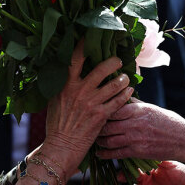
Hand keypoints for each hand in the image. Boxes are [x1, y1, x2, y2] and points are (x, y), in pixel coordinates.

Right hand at [41, 42, 131, 172]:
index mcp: (65, 84)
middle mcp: (78, 91)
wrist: (61, 148)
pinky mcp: (101, 116)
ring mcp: (91, 103)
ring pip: (114, 84)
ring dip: (123, 78)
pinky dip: (126, 94)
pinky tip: (129, 90)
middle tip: (118, 60)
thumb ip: (63, 85)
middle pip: (101, 68)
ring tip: (125, 77)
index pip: (75, 58)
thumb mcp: (55, 101)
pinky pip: (119, 101)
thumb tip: (69, 70)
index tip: (91, 36)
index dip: (85, 44)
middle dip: (113, 61)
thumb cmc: (57, 124)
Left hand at [96, 99, 184, 160]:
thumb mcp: (151, 108)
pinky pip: (116, 153)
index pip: (111, 108)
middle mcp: (134, 123)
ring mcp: (135, 138)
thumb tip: (121, 97)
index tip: (93, 112)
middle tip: (89, 127)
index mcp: (137, 110)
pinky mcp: (137, 152)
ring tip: (94, 140)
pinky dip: (105, 154)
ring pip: (108, 140)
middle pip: (106, 125)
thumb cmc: (168, 121)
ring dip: (99, 141)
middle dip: (96, 127)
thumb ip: (134, 105)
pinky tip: (99, 154)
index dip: (100, 111)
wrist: (183, 140)